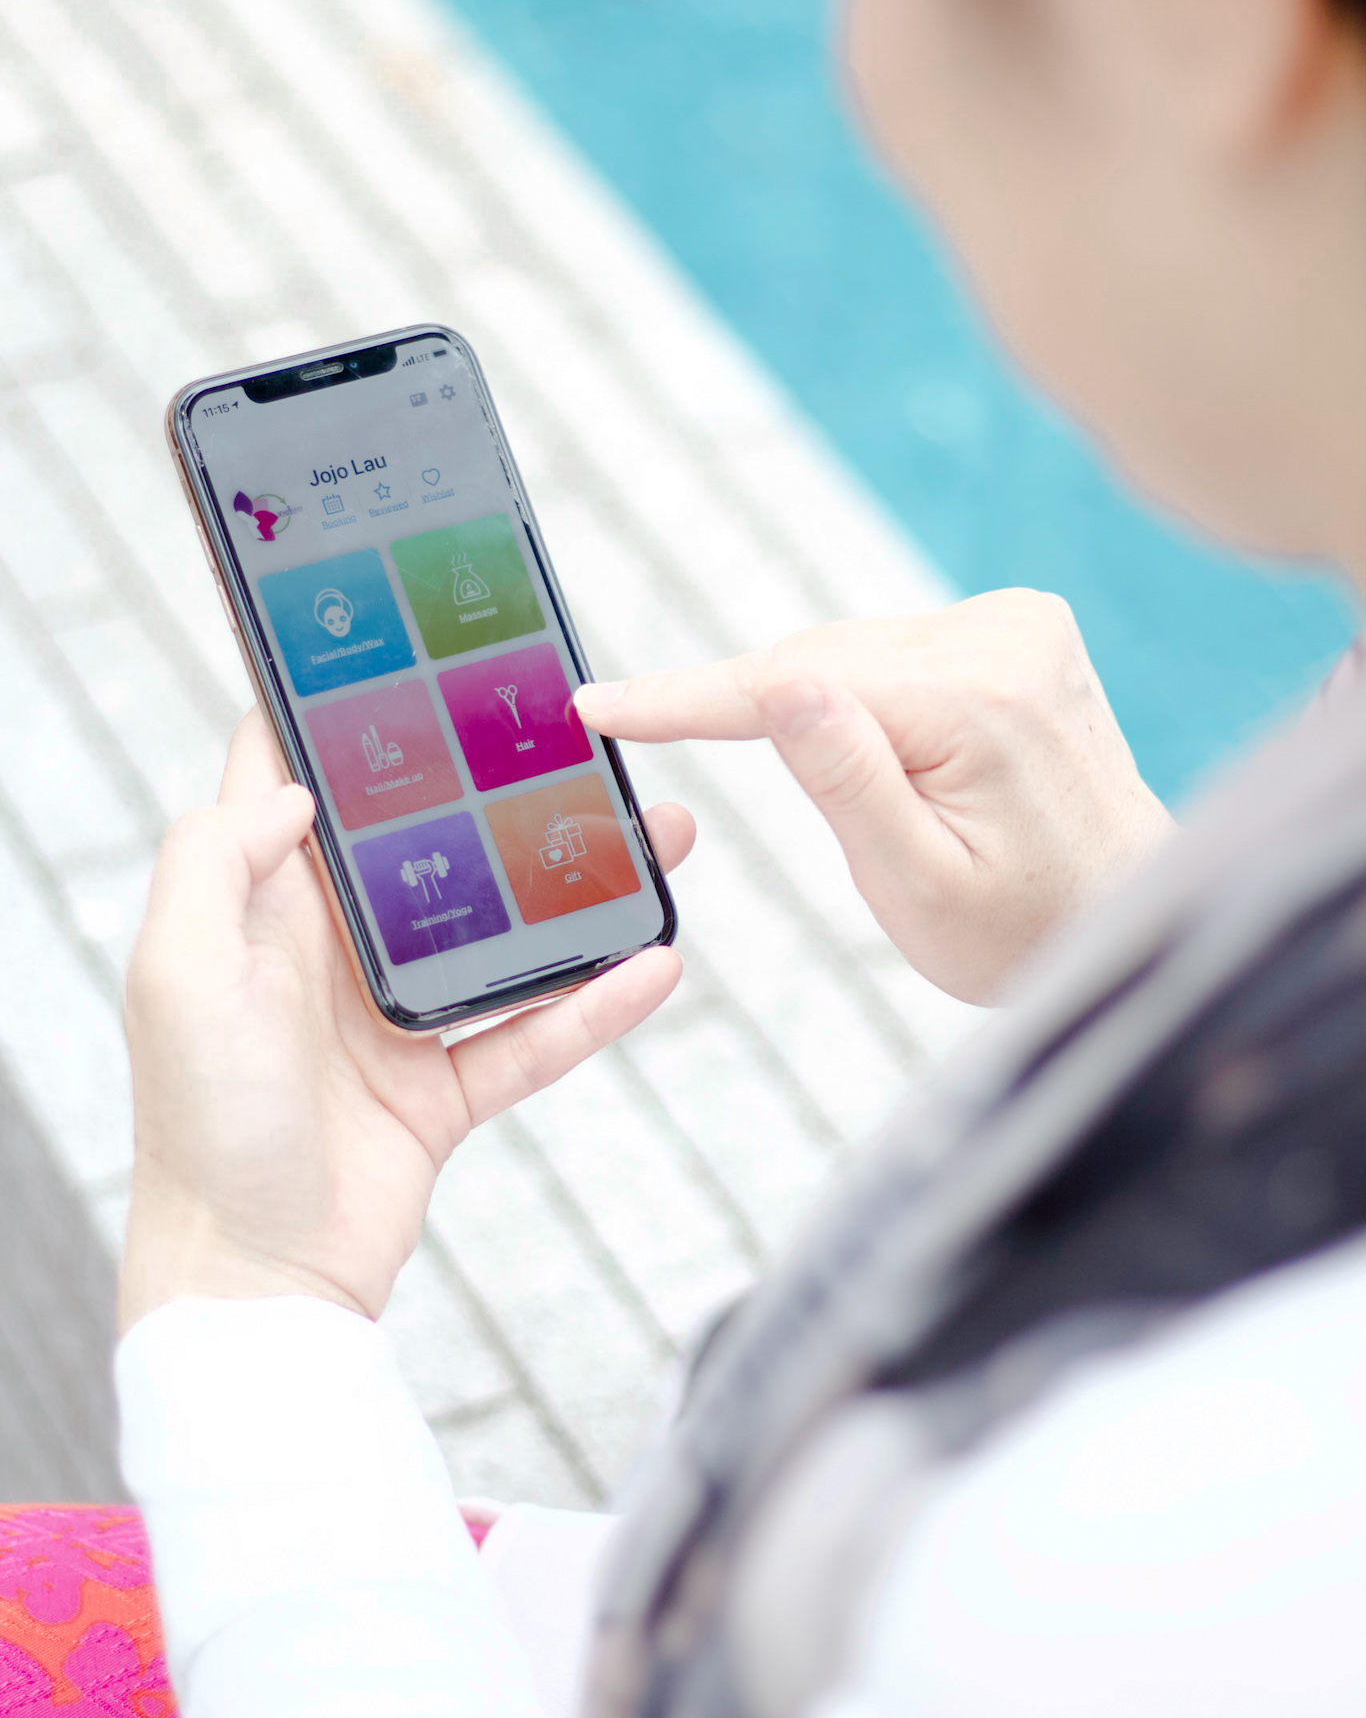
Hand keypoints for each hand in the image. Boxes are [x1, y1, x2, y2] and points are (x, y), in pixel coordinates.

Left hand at [121, 710, 692, 1331]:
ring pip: (507, 930)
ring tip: (657, 837)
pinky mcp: (444, 1088)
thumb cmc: (200, 1128)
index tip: (410, 654)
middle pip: (436, 846)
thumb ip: (217, 862)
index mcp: (264, 908)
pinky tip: (657, 962)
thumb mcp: (179, 976)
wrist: (255, 1283)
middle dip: (505, 791)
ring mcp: (396, 1018)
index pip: (297, 784)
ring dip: (581, 888)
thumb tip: (297, 789)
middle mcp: (333, 950)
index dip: (343, 718)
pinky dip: (597, 1005)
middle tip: (579, 742)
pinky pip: (537, 1033)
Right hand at [574, 589, 1170, 1004]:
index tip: (600, 703)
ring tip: (871, 802)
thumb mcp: (916, 887)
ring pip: (853, 649)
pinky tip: (890, 755)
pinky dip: (862, 690)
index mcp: (978, 706)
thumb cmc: (1020, 927)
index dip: (687, 698)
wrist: (1121, 912)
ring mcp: (1018, 623)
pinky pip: (895, 647)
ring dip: (816, 704)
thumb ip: (847, 781)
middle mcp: (1006, 640)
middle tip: (701, 764)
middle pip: (820, 659)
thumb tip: (779, 684)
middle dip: (756, 710)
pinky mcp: (1020, 625)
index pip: (796, 687)